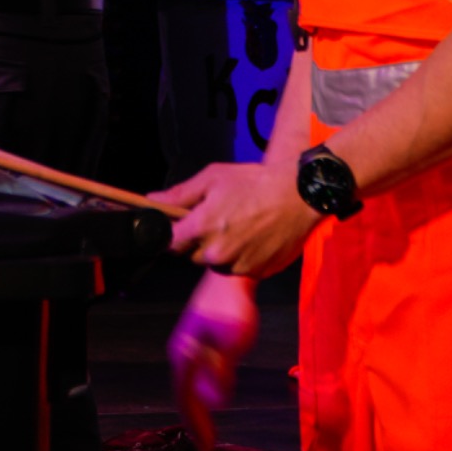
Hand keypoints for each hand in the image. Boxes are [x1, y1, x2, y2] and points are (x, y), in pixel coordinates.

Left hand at [152, 159, 318, 278]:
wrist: (298, 196)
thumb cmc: (255, 183)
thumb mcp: (212, 178)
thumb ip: (180, 194)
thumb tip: (153, 200)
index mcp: (203, 228)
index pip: (170, 244)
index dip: (172, 234)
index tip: (178, 227)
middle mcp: (218, 252)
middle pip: (192, 256)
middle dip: (198, 241)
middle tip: (215, 220)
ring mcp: (239, 265)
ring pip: (217, 264)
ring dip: (220, 251)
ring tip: (238, 226)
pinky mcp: (258, 272)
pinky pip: (239, 269)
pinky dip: (241, 257)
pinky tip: (253, 237)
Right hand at [168, 271, 259, 450]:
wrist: (231, 277)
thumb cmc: (232, 308)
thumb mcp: (232, 342)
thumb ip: (221, 372)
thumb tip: (214, 402)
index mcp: (184, 354)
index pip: (186, 398)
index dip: (195, 424)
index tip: (205, 447)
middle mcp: (181, 353)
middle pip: (184, 395)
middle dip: (195, 422)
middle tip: (206, 446)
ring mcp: (188, 347)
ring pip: (190, 387)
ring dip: (198, 410)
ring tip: (207, 431)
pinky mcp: (198, 342)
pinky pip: (197, 377)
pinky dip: (203, 394)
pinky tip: (211, 401)